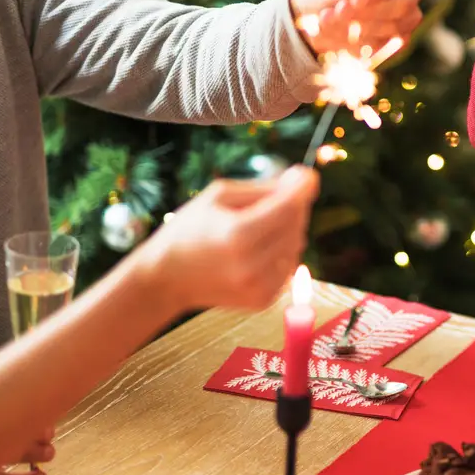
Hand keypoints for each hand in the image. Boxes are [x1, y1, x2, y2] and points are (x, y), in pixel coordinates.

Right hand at [136, 167, 319, 313]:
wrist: (167, 278)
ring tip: (255, 227)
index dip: (302, 188)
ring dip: (286, 230)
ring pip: (296, 244)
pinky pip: (289, 265)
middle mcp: (251, 265)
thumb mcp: (219, 196)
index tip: (307, 174)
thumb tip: (302, 181)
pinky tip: (255, 251)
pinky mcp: (263, 299)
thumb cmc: (190, 228)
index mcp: (238, 235)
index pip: (288, 207)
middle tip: (274, 198)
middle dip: (291, 206)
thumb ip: (263, 188)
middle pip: (295, 224)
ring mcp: (259, 286)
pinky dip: (280, 253)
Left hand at [290, 0, 424, 54]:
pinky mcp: (400, 37)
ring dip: (361, 31)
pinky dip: (362, 46)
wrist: (317, 18)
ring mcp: (408, 14)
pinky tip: (340, 40)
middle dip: (369, 14)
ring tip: (330, 26)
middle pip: (404, 4)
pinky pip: (389, 46)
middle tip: (338, 16)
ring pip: (397, 28)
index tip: (352, 1)